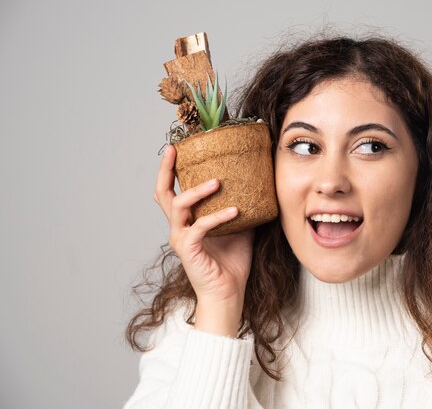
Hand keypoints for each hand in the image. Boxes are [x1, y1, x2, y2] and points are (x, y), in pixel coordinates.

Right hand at [153, 145, 253, 335]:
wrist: (229, 292)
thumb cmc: (232, 262)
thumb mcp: (241, 227)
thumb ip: (242, 207)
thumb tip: (260, 186)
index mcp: (188, 220)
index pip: (172, 191)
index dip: (170, 170)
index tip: (176, 148)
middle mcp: (179, 227)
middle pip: (162, 194)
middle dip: (165, 170)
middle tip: (174, 151)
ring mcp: (181, 238)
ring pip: (179, 206)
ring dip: (197, 191)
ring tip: (217, 181)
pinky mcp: (188, 250)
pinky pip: (199, 227)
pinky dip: (217, 216)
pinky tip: (235, 210)